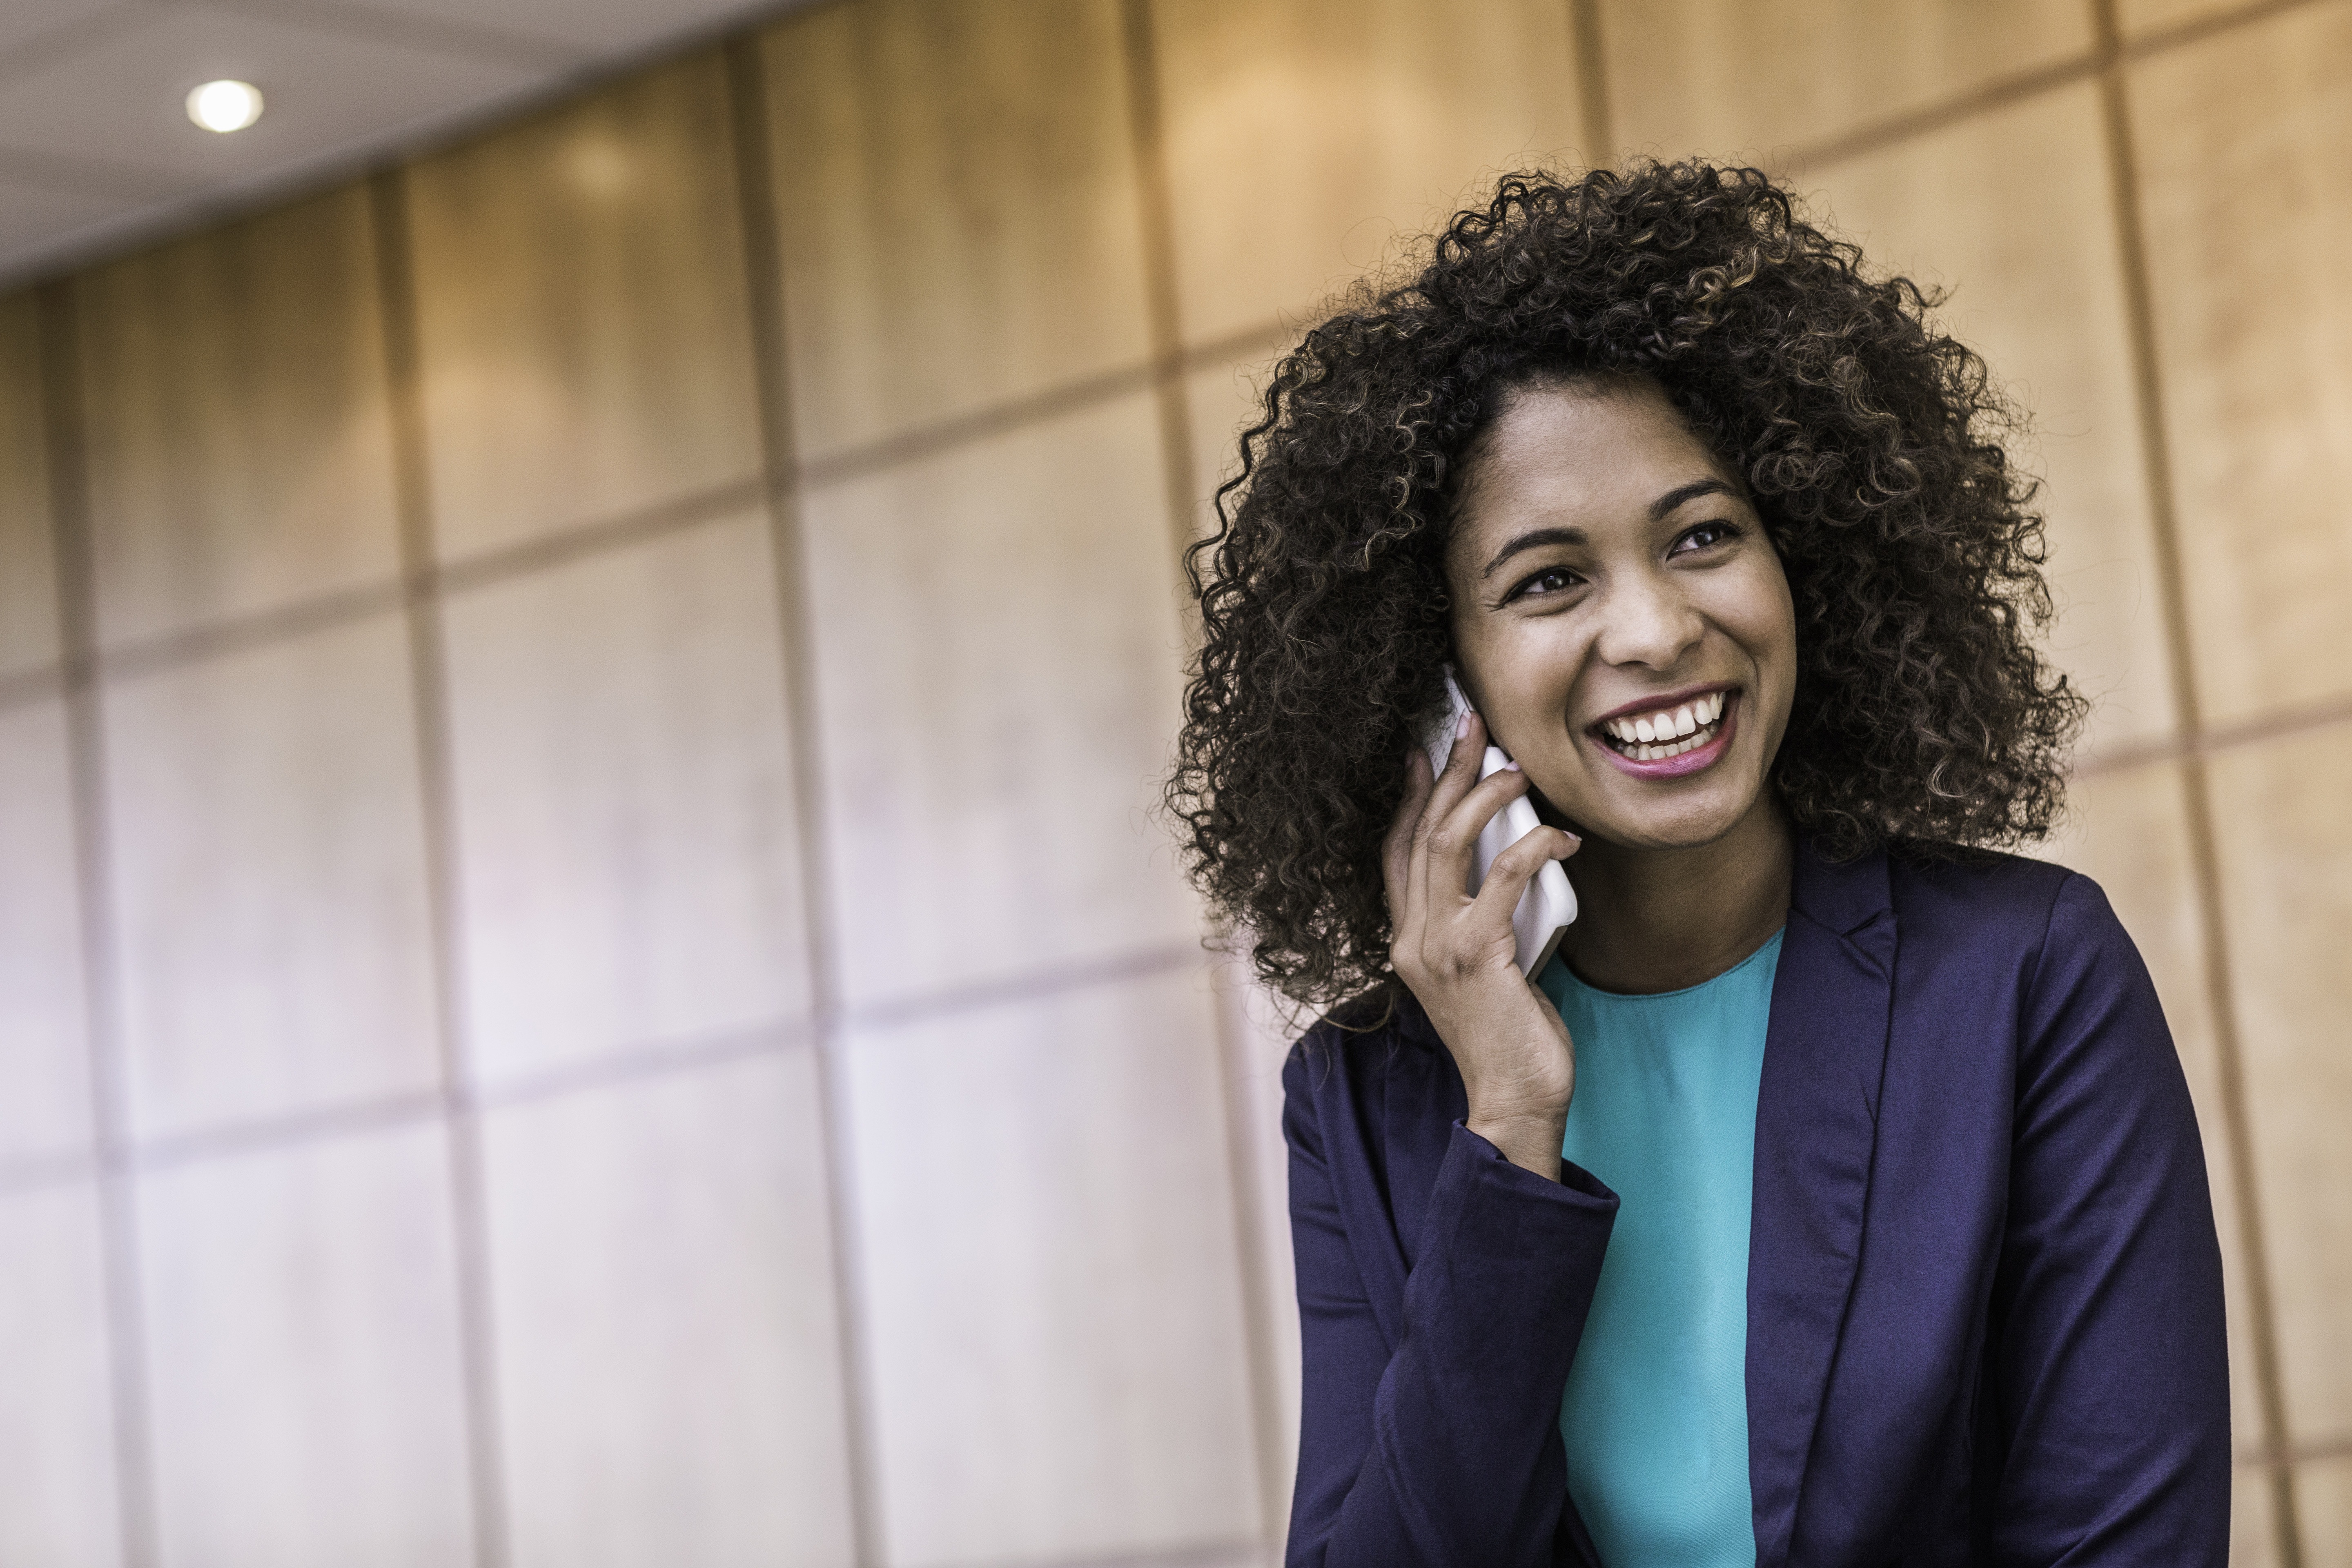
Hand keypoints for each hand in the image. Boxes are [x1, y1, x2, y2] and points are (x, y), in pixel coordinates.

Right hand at [1383, 711, 1581, 1179]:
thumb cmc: (1511, 1038)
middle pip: (1419, 832)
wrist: (1514, 1100)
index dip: (1407, 796)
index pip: (1394, 851)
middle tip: (1473, 727)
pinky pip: (1501, 878)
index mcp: (1407, 940)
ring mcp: (1437, 946)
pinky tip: (1561, 838)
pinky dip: (1533, 848)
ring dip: (1484, 795)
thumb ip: (1482, 919)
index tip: (1424, 751)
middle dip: (1446, 772)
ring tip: (1518, 769)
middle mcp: (1411, 938)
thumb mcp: (1487, 967)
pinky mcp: (1476, 955)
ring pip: (1446, 843)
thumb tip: (1510, 863)